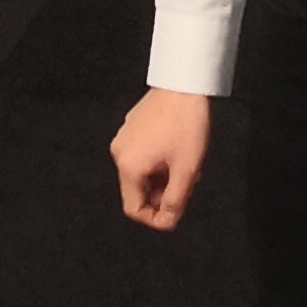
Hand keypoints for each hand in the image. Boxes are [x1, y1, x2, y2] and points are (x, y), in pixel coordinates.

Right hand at [111, 87, 210, 230]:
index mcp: (128, 166)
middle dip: (161, 195)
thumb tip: (167, 223)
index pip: (133, 209)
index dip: (155, 218)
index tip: (176, 213)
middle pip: (137, 190)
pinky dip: (158, 160)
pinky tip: (178, 149)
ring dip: (162, 177)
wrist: (185, 83)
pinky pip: (142, 153)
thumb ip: (175, 202)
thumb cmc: (187, 126)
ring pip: (141, 171)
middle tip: (187, 185)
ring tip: (186, 165)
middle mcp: (119, 152)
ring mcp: (123, 136)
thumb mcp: (186, 170)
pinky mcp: (131, 124)